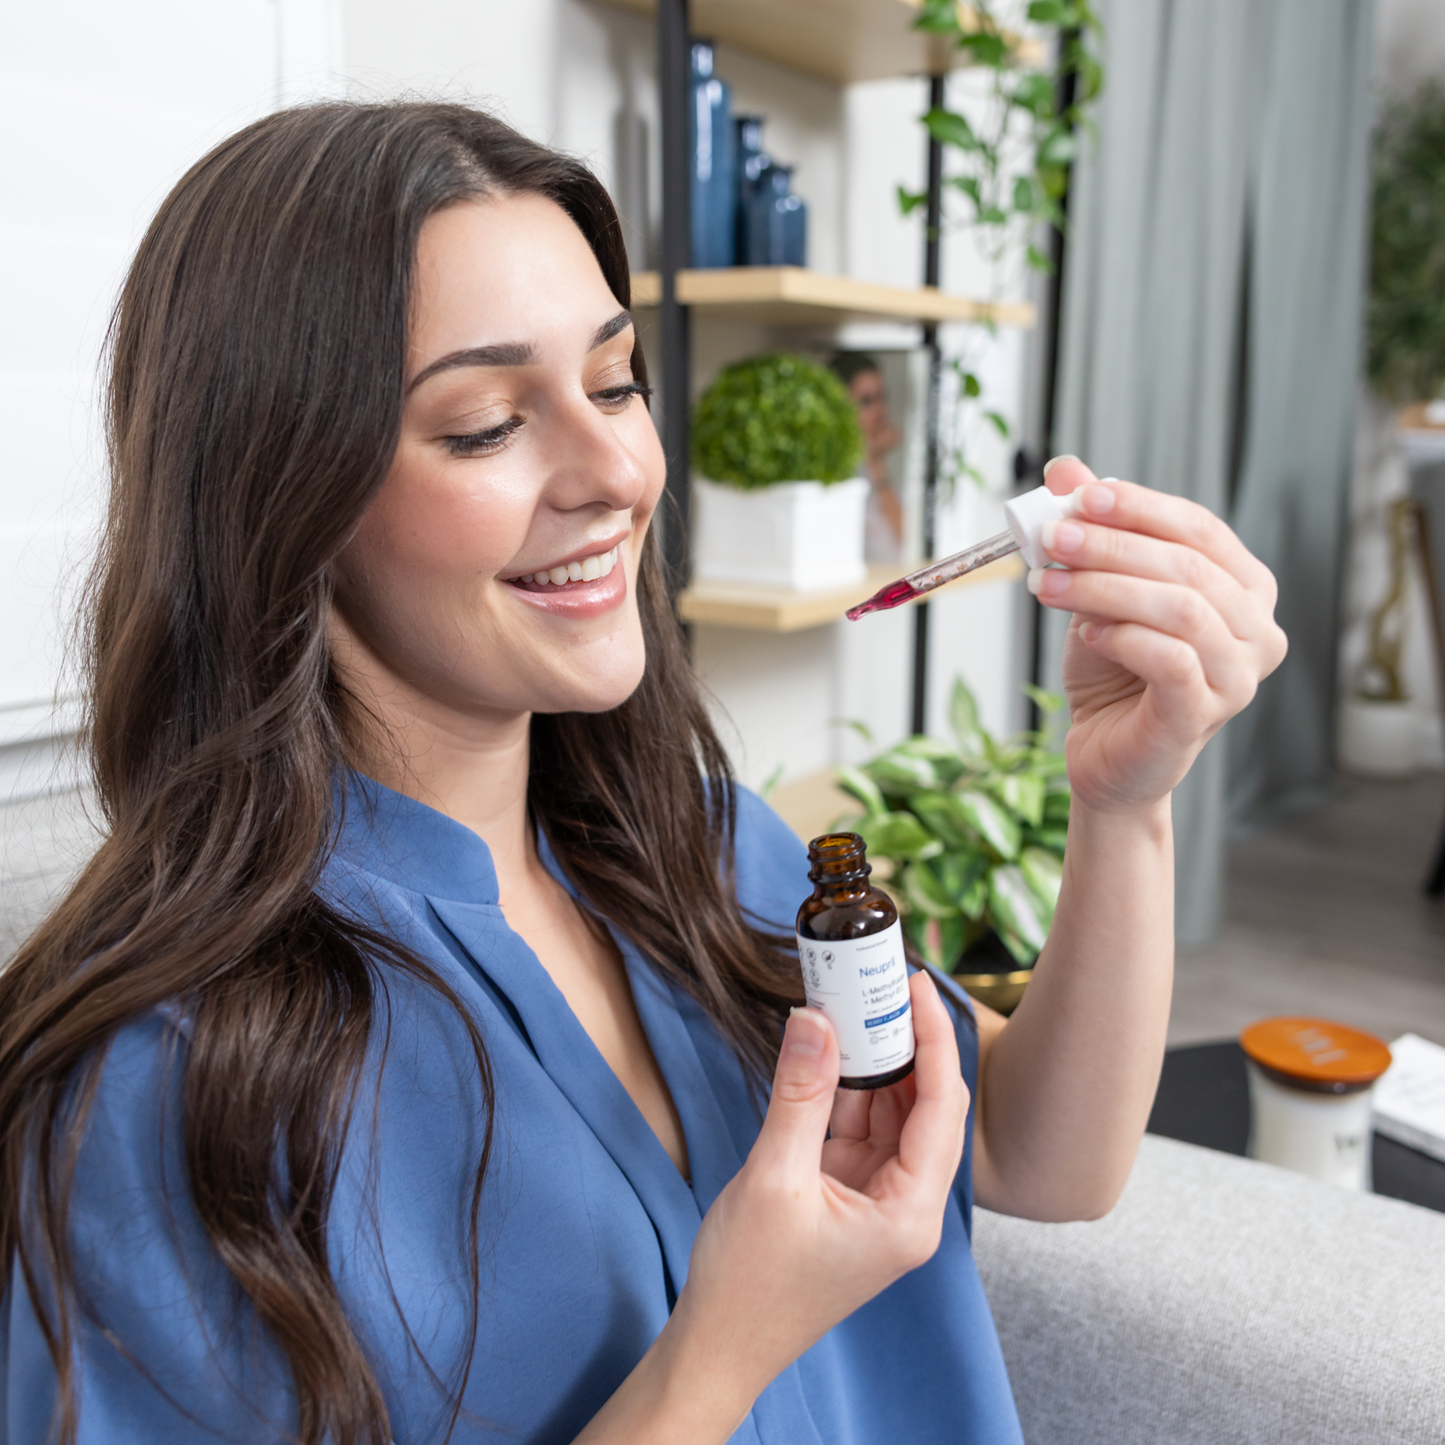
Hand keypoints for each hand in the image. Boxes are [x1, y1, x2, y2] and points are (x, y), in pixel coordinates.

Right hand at [667, 972, 967, 1422]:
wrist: (717, 1348)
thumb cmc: (749, 1284)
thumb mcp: (773, 1178)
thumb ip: (800, 1094)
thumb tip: (816, 1017)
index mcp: (909, 1215)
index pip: (940, 1108)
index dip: (932, 1040)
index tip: (914, 986)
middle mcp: (904, 1207)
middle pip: (921, 1107)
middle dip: (903, 1043)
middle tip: (881, 982)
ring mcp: (875, 1202)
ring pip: (887, 1114)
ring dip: (870, 1062)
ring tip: (853, 1002)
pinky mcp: (845, 1197)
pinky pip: (855, 1129)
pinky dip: (842, 1089)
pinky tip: (828, 1049)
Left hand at [1031, 457, 1286, 813]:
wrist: (1106, 753)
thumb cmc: (1113, 672)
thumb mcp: (1098, 590)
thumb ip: (1093, 531)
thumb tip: (1064, 468)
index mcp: (1244, 588)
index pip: (1199, 528)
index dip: (1139, 506)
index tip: (1080, 495)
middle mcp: (1258, 629)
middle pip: (1188, 566)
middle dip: (1112, 544)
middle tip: (1052, 537)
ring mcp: (1239, 676)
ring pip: (1180, 609)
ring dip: (1106, 587)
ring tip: (1048, 584)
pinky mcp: (1204, 713)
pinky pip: (1171, 660)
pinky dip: (1123, 636)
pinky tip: (1086, 631)